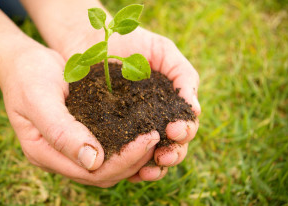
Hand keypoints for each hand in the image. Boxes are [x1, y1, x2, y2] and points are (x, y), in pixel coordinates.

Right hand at [1, 46, 162, 186]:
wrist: (23, 62)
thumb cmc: (27, 76)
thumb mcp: (39, 99)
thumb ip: (61, 132)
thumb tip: (93, 162)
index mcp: (44, 153)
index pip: (91, 172)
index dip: (123, 161)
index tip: (148, 139)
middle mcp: (58, 157)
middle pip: (103, 174)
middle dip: (133, 160)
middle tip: (156, 136)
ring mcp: (69, 148)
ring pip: (107, 166)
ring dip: (132, 156)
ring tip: (154, 136)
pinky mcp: (79, 135)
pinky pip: (106, 148)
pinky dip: (125, 144)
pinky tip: (141, 131)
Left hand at [110, 28, 200, 181]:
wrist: (92, 39)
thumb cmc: (130, 41)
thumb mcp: (162, 51)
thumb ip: (183, 75)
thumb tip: (195, 110)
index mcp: (170, 104)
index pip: (185, 126)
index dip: (184, 132)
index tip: (175, 129)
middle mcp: (154, 120)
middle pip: (172, 147)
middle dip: (171, 154)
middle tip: (163, 155)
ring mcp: (132, 129)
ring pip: (149, 157)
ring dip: (153, 168)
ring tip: (147, 171)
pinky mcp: (110, 134)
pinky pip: (122, 155)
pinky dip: (128, 167)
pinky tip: (127, 171)